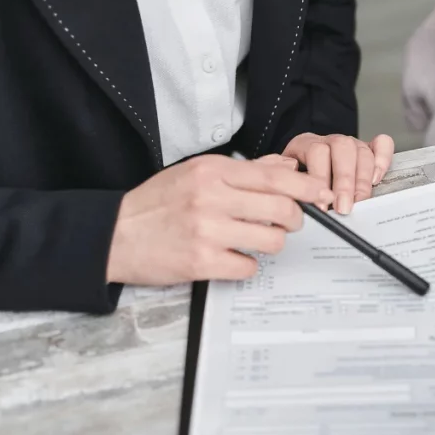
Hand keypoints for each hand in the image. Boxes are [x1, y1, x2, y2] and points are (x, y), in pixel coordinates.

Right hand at [107, 155, 334, 284]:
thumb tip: (287, 167)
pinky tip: (231, 257)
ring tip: (253, 240)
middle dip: (294, 219)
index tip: (321, 194)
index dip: (307, 187)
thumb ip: (245, 171)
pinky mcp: (201, 262)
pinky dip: (246, 265)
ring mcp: (207, 231)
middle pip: (282, 209)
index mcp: (213, 171)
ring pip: (272, 240)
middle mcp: (211, 197)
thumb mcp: (197, 173)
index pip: (275, 177)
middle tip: (286, 223)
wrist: (113, 235)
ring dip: (271, 243)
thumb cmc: (157, 203)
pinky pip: (249, 266)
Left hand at [282, 133, 394, 214]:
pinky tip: (377, 179)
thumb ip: (292, 189)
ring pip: (362, 151)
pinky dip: (383, 160)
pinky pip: (382, 145)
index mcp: (305, 144)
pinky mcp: (369, 149)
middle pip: (342, 149)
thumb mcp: (287, 183)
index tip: (322, 205)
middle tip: (343, 208)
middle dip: (344, 182)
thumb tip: (300, 204)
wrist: (302, 173)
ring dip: (362, 180)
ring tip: (359, 202)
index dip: (320, 178)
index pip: (316, 152)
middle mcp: (330, 141)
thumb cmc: (296, 182)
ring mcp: (351, 144)